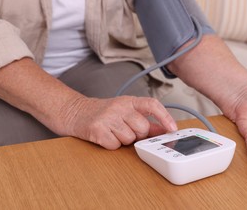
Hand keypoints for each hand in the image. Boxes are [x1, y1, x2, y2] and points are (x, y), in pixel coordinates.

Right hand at [58, 96, 176, 149]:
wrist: (74, 112)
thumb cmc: (103, 113)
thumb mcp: (125, 111)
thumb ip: (145, 120)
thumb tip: (164, 129)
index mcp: (129, 100)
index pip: (152, 104)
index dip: (165, 117)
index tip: (172, 128)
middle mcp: (119, 106)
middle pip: (142, 128)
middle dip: (137, 134)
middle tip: (125, 130)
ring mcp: (107, 117)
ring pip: (129, 139)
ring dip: (123, 140)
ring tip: (113, 132)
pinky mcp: (97, 129)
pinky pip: (115, 145)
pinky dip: (111, 145)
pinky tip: (105, 136)